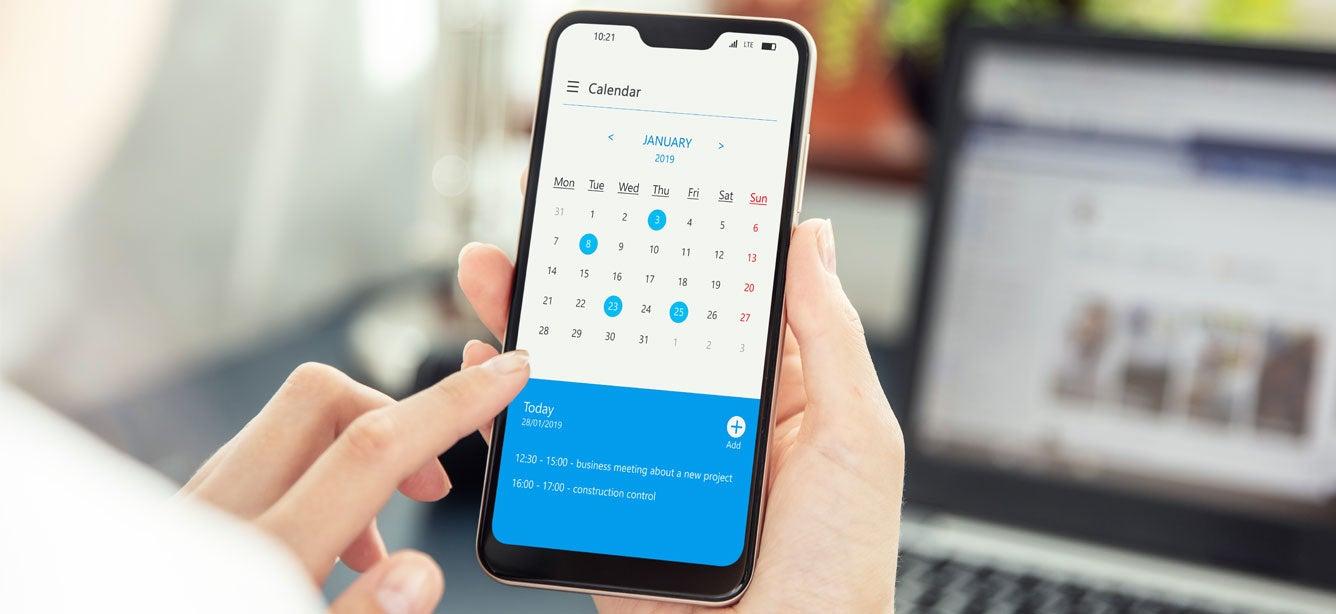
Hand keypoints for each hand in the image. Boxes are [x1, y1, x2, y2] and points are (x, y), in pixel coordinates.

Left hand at [180, 352, 531, 612]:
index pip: (372, 447)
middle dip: (395, 416)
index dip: (452, 405)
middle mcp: (218, 515)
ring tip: (381, 538)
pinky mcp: (186, 518)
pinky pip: (262, 465)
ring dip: (355, 458)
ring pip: (288, 429)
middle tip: (433, 481)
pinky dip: (315, 482)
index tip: (505, 374)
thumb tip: (416, 573)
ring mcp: (196, 509)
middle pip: (319, 399)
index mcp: (259, 555)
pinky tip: (331, 551)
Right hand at [457, 217, 904, 612]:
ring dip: (535, 323)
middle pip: (633, 328)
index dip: (677, 241)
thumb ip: (829, 337)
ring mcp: (649, 459)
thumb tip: (811, 239)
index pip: (715, 297)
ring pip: (584, 376)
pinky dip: (512, 409)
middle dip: (584, 271)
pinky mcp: (606, 505)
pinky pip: (553, 446)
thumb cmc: (837, 573)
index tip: (640, 192)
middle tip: (544, 218)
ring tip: (498, 276)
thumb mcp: (854, 439)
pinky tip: (493, 369)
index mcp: (770, 393)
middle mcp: (703, 418)